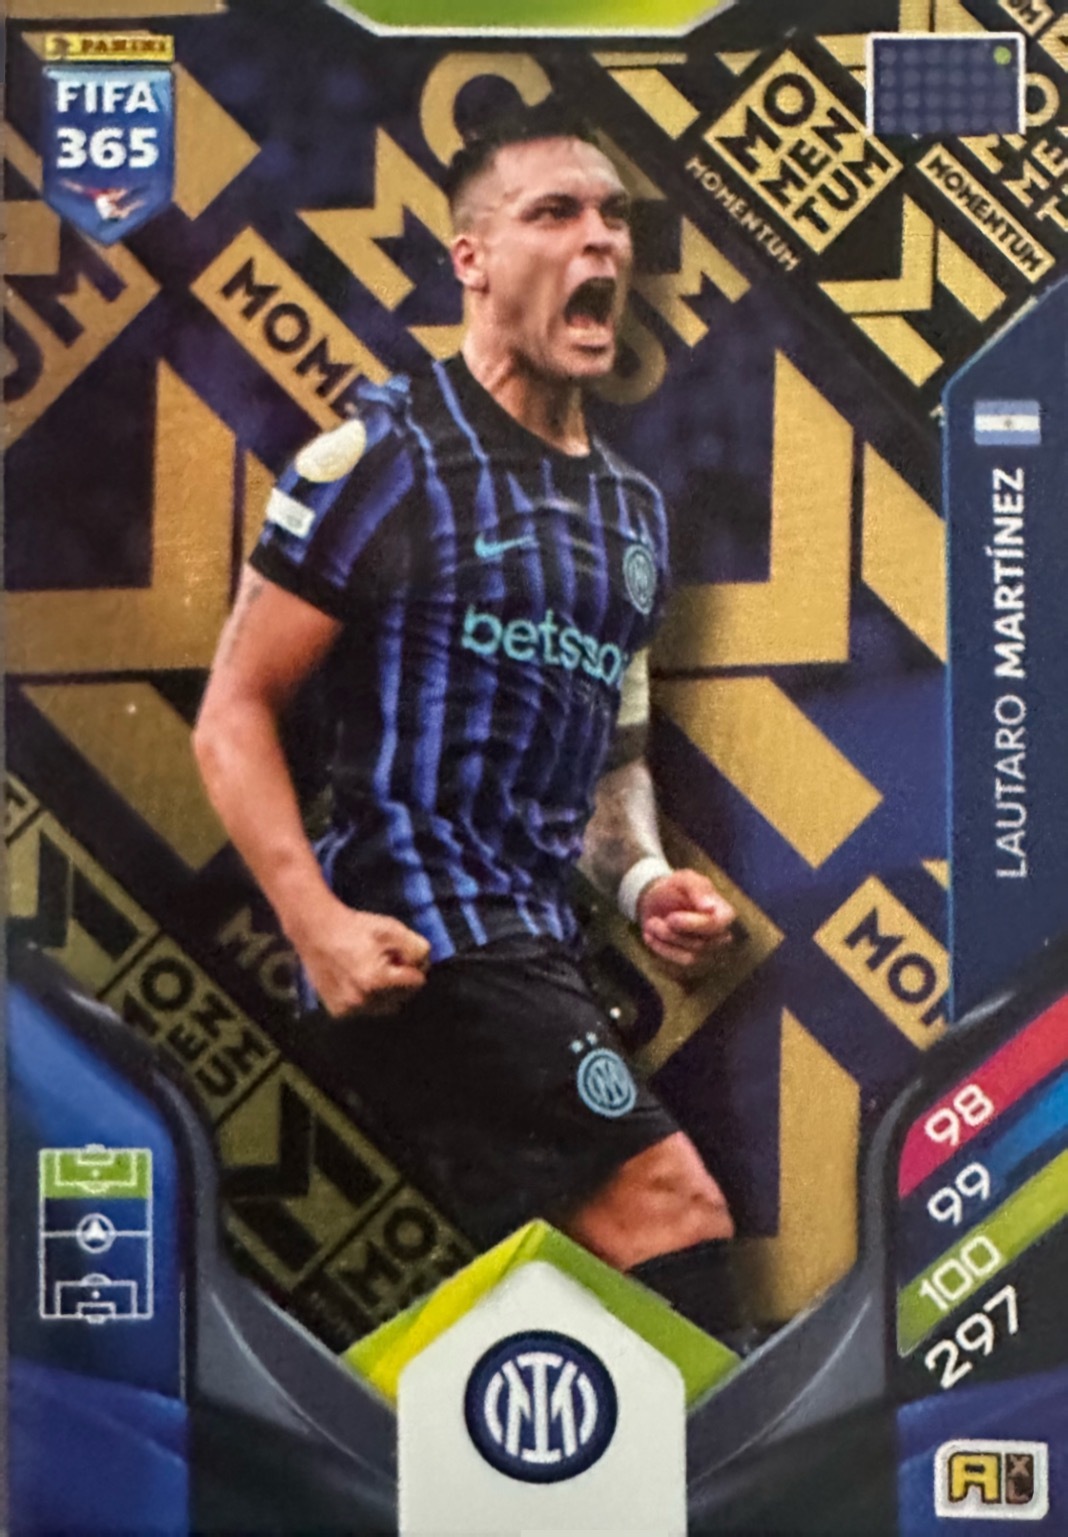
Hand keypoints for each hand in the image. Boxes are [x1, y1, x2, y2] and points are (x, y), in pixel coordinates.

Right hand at [290, 896, 430, 1016]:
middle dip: (400, 981)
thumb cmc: (356, 928)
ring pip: (385, 1007)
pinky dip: (366, 998)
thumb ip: (417, 949)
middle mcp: (363, 1001)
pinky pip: (366, 1010)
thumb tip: (423, 968)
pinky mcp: (338, 1012)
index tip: (397, 954)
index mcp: (378, 981)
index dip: (411, 965)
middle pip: (403, 997)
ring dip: (385, 992)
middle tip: (384, 961)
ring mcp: (349, 1009)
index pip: (417, 982)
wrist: (315, 931)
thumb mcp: (392, 929)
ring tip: (370, 969)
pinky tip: (356, 978)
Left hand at [636, 868, 736, 970]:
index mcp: (724, 914)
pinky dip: (660, 952)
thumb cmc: (675, 889)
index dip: (694, 925)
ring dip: (664, 943)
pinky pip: (678, 967)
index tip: (671, 918)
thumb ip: (697, 889)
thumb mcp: (684, 879)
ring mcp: (708, 954)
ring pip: (688, 958)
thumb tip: (710, 907)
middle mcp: (721, 937)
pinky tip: (650, 937)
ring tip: (651, 925)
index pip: (717, 926)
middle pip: (700, 944)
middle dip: (671, 933)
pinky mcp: (692, 965)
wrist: (657, 902)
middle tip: (653, 920)